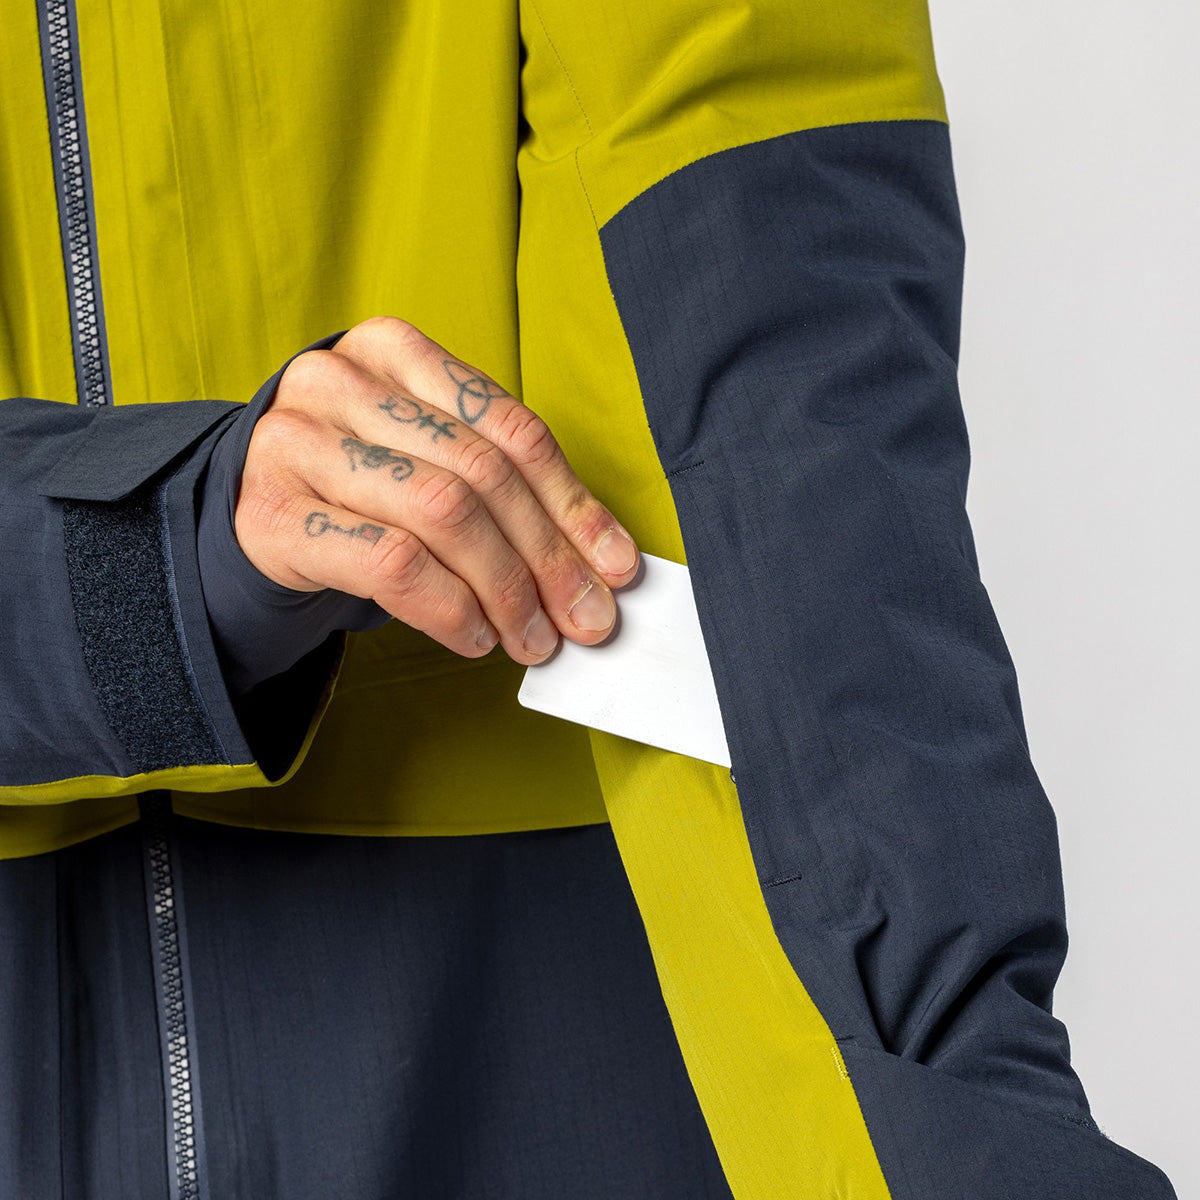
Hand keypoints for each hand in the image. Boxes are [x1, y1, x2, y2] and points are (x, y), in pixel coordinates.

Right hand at [234, 316, 638, 663]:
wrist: (248, 510)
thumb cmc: (358, 486)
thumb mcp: (429, 460)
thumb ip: (503, 488)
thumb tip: (600, 563)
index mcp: (394, 351)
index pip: (512, 430)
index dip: (574, 505)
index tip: (614, 567)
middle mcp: (341, 382)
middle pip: (482, 474)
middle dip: (548, 558)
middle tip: (584, 619)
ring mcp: (299, 443)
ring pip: (442, 514)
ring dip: (505, 590)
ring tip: (531, 637)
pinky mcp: (275, 512)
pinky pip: (392, 563)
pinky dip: (450, 608)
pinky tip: (475, 636)